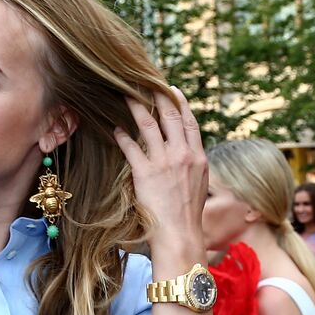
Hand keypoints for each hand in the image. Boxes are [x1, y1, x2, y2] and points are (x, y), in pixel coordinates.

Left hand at [114, 86, 207, 253]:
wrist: (181, 234)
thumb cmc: (188, 215)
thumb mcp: (200, 185)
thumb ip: (193, 164)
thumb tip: (187, 153)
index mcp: (198, 157)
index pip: (190, 122)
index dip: (180, 102)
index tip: (172, 90)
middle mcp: (183, 155)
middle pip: (170, 115)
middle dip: (157, 94)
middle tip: (145, 80)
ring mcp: (164, 163)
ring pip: (149, 124)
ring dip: (136, 106)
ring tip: (125, 94)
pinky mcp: (145, 173)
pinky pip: (131, 147)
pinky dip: (122, 135)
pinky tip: (115, 128)